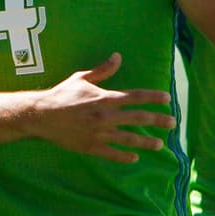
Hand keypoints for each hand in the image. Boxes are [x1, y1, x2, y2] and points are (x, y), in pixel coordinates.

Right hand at [31, 53, 174, 163]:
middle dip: (158, 121)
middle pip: (139, 118)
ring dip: (147, 142)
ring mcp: (100, 133)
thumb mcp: (81, 78)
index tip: (167, 99)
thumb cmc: (62, 94)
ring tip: (160, 145)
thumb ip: (103, 70)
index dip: (154, 97)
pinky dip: (125, 157)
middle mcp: (106, 116)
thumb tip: (118, 56)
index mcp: (106, 98)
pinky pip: (112, 154)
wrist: (41, 115)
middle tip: (173, 123)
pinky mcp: (91, 146)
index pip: (136, 96)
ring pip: (129, 139)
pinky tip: (135, 158)